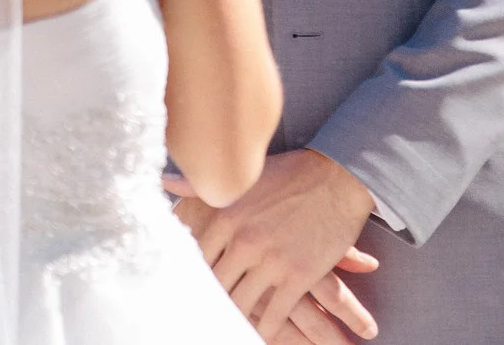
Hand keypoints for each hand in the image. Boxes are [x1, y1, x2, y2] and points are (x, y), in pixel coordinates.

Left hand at [167, 150, 379, 338]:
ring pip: (242, 305)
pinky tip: (259, 334)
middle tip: (202, 317)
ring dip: (235, 319)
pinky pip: (275, 315)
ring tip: (227, 328)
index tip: (188, 292)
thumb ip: (199, 185)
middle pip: (215, 286)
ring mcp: (271, 261)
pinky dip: (265, 329)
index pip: (195, 259)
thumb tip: (166, 182)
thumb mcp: (242, 178)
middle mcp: (243, 240)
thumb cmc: (288, 174)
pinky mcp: (298, 276)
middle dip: (210, 304)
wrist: (337, 177)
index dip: (191, 279)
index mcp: (224, 216)